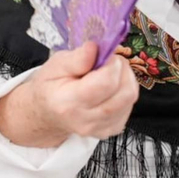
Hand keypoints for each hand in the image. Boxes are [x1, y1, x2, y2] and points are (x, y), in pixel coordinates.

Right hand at [0, 42, 138, 147]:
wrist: (47, 113)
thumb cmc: (51, 86)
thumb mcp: (55, 65)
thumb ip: (76, 58)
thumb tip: (95, 48)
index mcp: (68, 103)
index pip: (105, 83)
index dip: (111, 64)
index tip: (104, 55)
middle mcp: (86, 120)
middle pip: (124, 93)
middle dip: (123, 69)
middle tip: (110, 61)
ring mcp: (101, 128)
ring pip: (130, 98)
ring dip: (126, 79)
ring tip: (111, 72)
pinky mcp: (112, 129)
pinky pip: (129, 106)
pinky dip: (125, 91)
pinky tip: (111, 87)